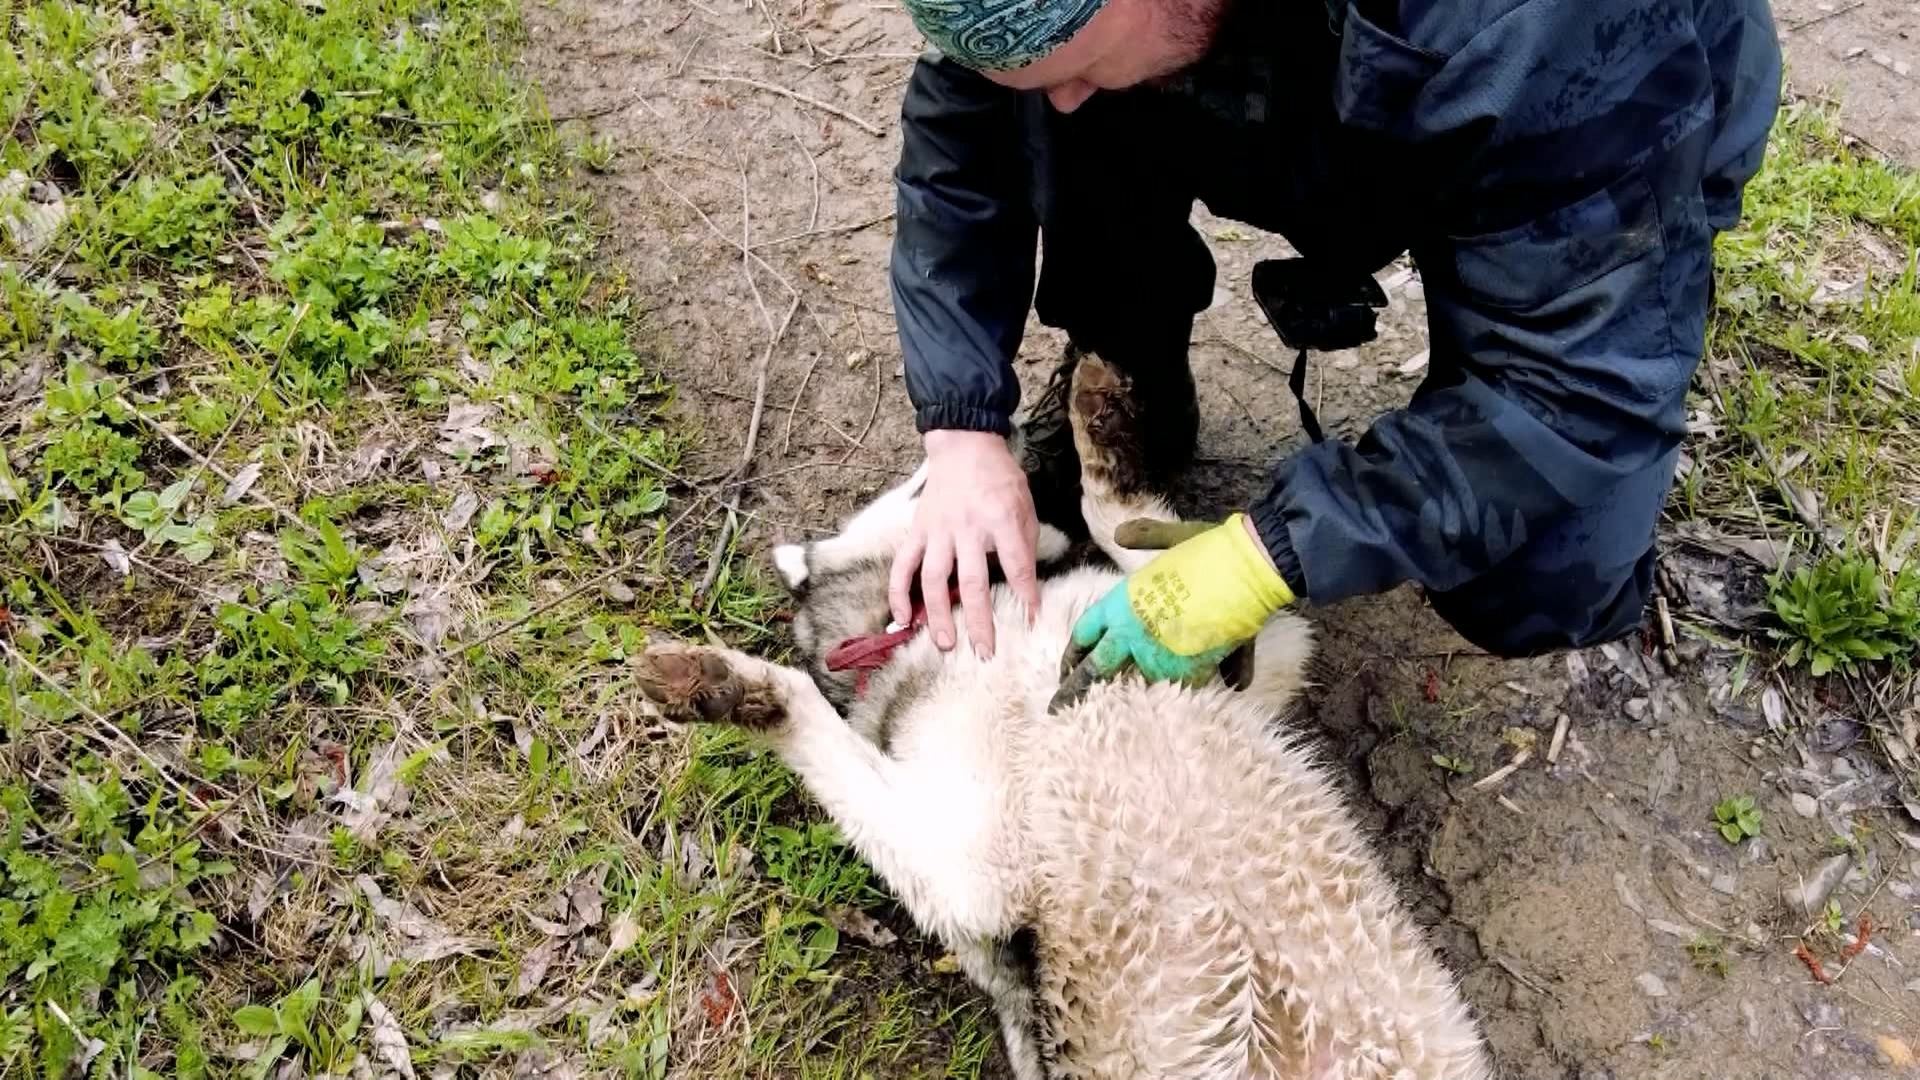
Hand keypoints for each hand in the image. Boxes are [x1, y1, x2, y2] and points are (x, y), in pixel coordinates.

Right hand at [889, 429, 1041, 657]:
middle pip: (972, 581)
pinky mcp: (916, 531)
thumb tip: (1025, 585)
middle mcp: (967, 528)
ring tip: (945, 643)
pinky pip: (903, 565)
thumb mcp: (1025, 504)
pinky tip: (900, 618)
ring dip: (938, 615)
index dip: (1026, 593)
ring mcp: (937, 531)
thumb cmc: (1000, 479)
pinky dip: (898, 593)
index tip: (1033, 619)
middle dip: (980, 619)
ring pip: (934, 579)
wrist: (963, 446)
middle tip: (984, 651)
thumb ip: (1024, 543)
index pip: (1016, 564)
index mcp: (1000, 518)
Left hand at [1059, 513, 1293, 687]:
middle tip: (1060, 708)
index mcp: (1120, 603)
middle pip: (1096, 669)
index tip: (1066, 668)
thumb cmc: (1208, 550)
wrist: (1246, 569)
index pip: (1085, 632)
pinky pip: (1177, 689)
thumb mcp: (1169, 538)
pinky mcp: (1189, 671)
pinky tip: (1173, 700)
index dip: (1073, 651)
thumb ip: (1142, 537)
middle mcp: (1132, 633)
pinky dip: (1177, 691)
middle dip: (1076, 689)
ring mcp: (1158, 656)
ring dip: (1133, 690)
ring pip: (1137, 682)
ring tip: (1123, 708)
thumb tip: (1120, 532)